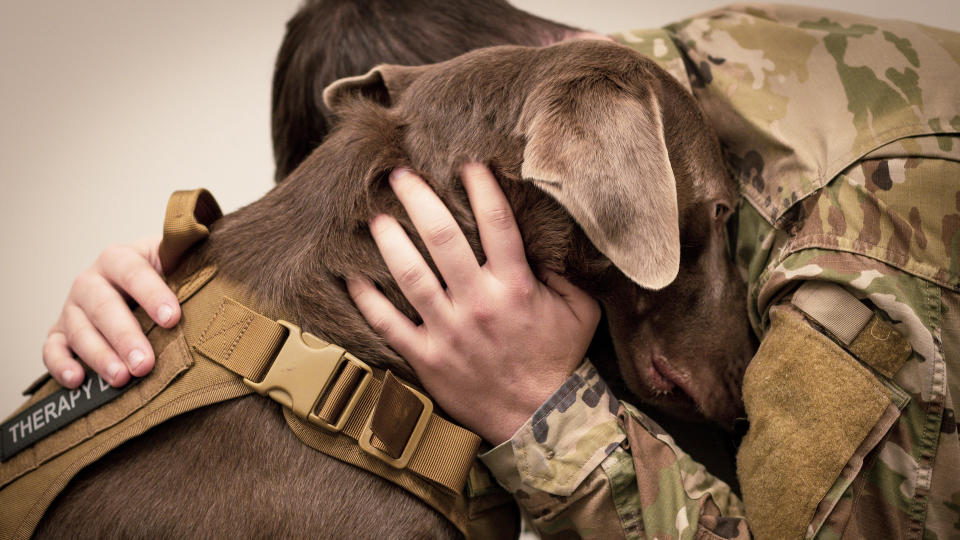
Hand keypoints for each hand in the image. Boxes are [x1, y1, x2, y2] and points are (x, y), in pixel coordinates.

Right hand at [43, 236, 179, 387]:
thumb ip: (188, 261)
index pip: (134, 272)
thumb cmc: (163, 277)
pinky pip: (52, 348)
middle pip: (103, 306)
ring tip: (121, 378)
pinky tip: (77, 380)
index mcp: (121, 259)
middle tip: (144, 363)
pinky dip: (60, 364)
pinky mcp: (59, 332)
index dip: (152, 294)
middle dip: (124, 336)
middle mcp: (91, 281)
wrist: (135, 284)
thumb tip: (213, 254)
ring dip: (99, 356)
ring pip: (79, 330)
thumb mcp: (174, 263)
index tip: (172, 319)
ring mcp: (72, 307)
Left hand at [347, 164, 599, 443]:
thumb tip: (541, 238)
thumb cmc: (558, 360)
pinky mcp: (427, 358)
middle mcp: (479, 303)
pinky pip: (388, 324)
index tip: (466, 163)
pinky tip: (350, 275)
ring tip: (376, 217)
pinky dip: (366, 299)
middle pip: (443, 239)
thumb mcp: (580, 310)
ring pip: (410, 276)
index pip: (497, 224)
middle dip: (419, 200)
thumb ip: (562, 272)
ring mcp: (449, 331)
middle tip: (400, 175)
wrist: (539, 420)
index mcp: (516, 287)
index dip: (480, 187)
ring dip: (390, 241)